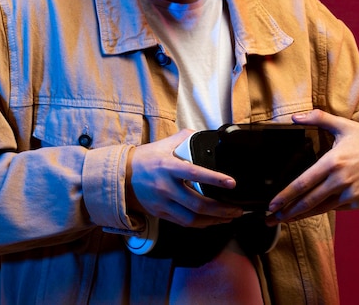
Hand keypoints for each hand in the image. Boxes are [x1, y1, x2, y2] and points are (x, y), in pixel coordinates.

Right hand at [127, 129, 243, 227]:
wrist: (122, 176)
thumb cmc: (144, 159)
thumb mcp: (162, 144)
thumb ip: (183, 138)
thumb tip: (202, 134)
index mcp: (168, 166)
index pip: (195, 173)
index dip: (215, 179)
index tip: (231, 183)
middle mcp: (165, 187)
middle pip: (197, 203)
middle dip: (221, 209)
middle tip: (237, 208)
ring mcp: (163, 203)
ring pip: (192, 218)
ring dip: (214, 220)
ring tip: (229, 217)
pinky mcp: (161, 214)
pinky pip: (184, 223)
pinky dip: (201, 224)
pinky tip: (212, 221)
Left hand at [266, 110, 358, 224]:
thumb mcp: (343, 124)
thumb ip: (318, 118)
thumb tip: (293, 117)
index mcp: (333, 162)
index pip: (303, 183)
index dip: (285, 196)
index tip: (271, 204)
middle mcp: (340, 181)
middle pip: (308, 201)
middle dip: (287, 211)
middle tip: (269, 219)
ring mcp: (350, 194)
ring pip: (320, 208)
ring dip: (300, 215)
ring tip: (283, 220)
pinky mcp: (358, 203)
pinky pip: (334, 208)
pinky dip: (319, 210)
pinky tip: (306, 212)